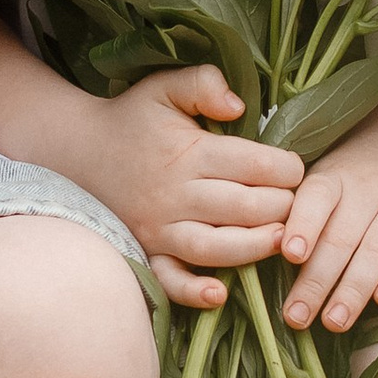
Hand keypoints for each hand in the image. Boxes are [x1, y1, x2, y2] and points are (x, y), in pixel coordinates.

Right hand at [92, 63, 303, 306]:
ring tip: (283, 242)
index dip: (286, 169)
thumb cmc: (132, 118)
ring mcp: (160, 228)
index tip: (298, 169)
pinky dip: (193, 291)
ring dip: (255, 247)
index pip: (252, 164)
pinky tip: (219, 295)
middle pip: (243, 207)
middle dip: (282, 207)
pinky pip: (170, 278)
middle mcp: (176, 194)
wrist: (77, 151)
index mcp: (188, 152)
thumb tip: (238, 106)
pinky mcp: (148, 251)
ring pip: (215, 247)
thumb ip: (203, 83)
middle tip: (300, 206)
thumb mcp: (164, 86)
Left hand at [278, 85, 377, 333]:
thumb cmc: (358, 172)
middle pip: (341, 238)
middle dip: (317, 281)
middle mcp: (368, 189)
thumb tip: (261, 255)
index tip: (290, 254)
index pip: (316, 198)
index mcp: (333, 176)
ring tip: (333, 321)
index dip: (303, 225)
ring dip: (353, 290)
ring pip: (376, 250)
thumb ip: (302, 212)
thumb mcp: (328, 175)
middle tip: (297, 316)